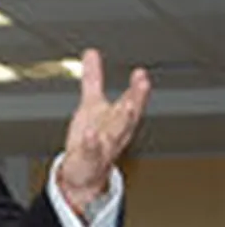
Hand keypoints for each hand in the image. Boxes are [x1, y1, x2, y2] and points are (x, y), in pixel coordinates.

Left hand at [58, 49, 150, 212]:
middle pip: (128, 115)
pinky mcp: (88, 159)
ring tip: (127, 106)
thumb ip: (92, 79)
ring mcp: (103, 147)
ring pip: (116, 134)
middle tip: (143, 83)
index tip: (140, 73)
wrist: (84, 173)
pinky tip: (89, 134)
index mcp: (117, 118)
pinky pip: (91, 151)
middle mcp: (115, 132)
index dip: (137, 88)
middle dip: (136, 99)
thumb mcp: (90, 104)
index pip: (131, 101)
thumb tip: (90, 53)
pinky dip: (91, 143)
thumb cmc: (90, 138)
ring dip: (122, 121)